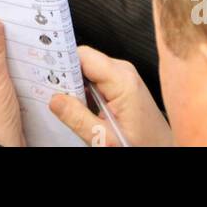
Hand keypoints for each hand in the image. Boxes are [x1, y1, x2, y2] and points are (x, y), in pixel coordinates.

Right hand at [49, 47, 174, 147]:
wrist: (163, 152)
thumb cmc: (143, 146)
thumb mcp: (105, 139)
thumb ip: (78, 118)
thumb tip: (55, 99)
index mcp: (122, 80)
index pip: (83, 55)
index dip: (61, 61)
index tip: (44, 71)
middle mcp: (124, 72)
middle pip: (84, 60)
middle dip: (65, 75)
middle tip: (49, 92)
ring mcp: (125, 77)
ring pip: (88, 70)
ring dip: (74, 85)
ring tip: (65, 103)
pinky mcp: (123, 85)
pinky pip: (96, 78)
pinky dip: (83, 90)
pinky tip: (78, 106)